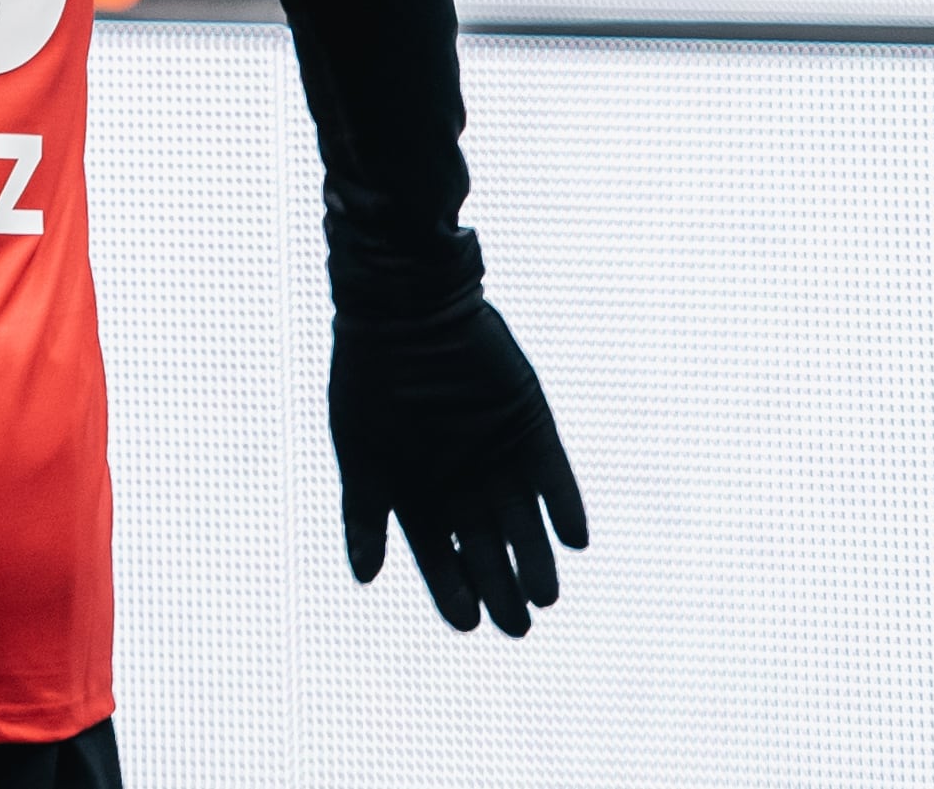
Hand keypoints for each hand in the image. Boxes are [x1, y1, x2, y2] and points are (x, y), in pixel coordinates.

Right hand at [332, 290, 586, 635]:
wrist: (404, 309)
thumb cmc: (370, 381)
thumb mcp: (360, 454)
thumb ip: (365, 514)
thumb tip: (364, 578)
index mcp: (420, 494)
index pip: (441, 559)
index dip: (455, 592)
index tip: (471, 624)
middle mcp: (463, 483)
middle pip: (489, 550)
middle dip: (503, 589)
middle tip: (519, 624)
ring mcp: (500, 457)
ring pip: (526, 524)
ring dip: (538, 559)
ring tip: (545, 593)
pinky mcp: (532, 428)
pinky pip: (555, 478)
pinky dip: (565, 506)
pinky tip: (574, 538)